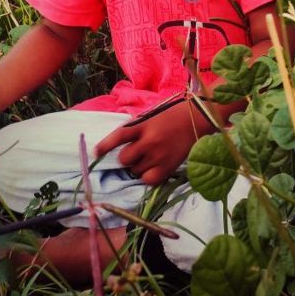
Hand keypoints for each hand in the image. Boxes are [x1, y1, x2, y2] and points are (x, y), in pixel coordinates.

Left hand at [94, 101, 213, 185]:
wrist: (197, 120)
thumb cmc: (173, 116)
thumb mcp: (152, 116)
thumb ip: (136, 128)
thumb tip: (120, 143)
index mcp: (144, 125)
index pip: (119, 136)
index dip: (105, 145)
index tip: (96, 152)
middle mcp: (149, 141)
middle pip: (124, 159)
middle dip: (127, 157)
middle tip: (136, 153)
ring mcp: (159, 156)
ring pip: (135, 171)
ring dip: (138, 166)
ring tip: (149, 158)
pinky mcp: (168, 168)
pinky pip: (148, 179)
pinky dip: (147, 176)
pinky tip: (154, 167)